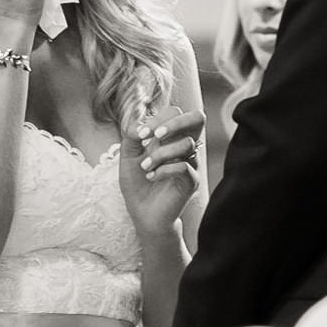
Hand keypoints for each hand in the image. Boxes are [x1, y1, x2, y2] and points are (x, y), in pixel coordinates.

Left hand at [119, 103, 202, 236]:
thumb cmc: (137, 183)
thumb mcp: (128, 155)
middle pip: (198, 118)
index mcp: (171, 136)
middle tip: (155, 135)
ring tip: (145, 166)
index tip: (140, 134)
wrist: (142, 213)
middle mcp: (185, 147)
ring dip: (160, 153)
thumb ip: (131, 135)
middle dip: (175, 123)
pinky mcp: (191, 182)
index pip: (175, 112)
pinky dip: (163, 170)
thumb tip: (140, 123)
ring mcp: (191, 164)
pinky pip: (184, 167)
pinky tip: (151, 177)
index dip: (158, 118)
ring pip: (187, 144)